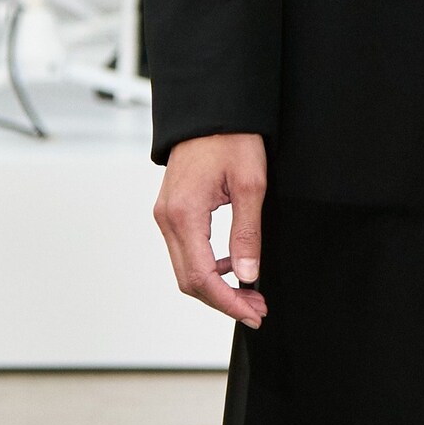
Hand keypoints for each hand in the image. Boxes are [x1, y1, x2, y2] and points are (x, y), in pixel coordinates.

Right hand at [154, 132, 268, 326]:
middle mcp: (167, 219)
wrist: (211, 111)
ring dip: (217, 286)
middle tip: (257, 309)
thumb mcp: (250, 186)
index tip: (253, 313)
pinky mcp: (172, 212)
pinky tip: (234, 265)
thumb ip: (247, 234)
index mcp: (184, 215)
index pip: (201, 277)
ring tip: (251, 292)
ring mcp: (166, 216)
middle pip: (189, 280)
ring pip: (186, 269)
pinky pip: (186, 251)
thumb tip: (247, 275)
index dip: (228, 302)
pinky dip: (209, 267)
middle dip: (224, 300)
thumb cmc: (232, 140)